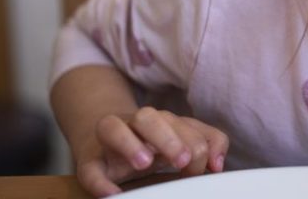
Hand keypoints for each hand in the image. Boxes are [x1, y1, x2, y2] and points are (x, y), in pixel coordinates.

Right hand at [75, 106, 228, 196]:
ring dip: (130, 144)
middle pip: (148, 116)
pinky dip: (99, 181)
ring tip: (145, 163)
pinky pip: (89, 168)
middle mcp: (133, 125)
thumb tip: (218, 164)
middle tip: (182, 162)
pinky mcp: (89, 162)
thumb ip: (205, 143)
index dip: (196, 141)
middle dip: (168, 137)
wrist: (102, 143)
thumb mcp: (179, 140)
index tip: (208, 167)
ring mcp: (107, 141)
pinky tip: (112, 193)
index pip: (179, 122)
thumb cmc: (148, 143)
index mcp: (159, 121)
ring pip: (113, 127)